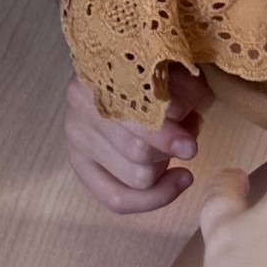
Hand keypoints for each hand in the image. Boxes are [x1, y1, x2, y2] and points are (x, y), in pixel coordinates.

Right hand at [65, 64, 213, 213]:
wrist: (117, 68)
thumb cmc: (148, 72)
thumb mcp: (171, 71)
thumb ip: (184, 92)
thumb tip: (186, 133)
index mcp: (96, 76)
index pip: (132, 119)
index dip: (165, 137)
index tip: (190, 146)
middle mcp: (79, 107)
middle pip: (137, 153)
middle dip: (168, 150)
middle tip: (185, 140)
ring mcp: (76, 137)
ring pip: (135, 177)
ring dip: (162, 167)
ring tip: (171, 150)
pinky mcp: (80, 163)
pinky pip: (116, 198)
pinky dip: (152, 198)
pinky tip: (174, 180)